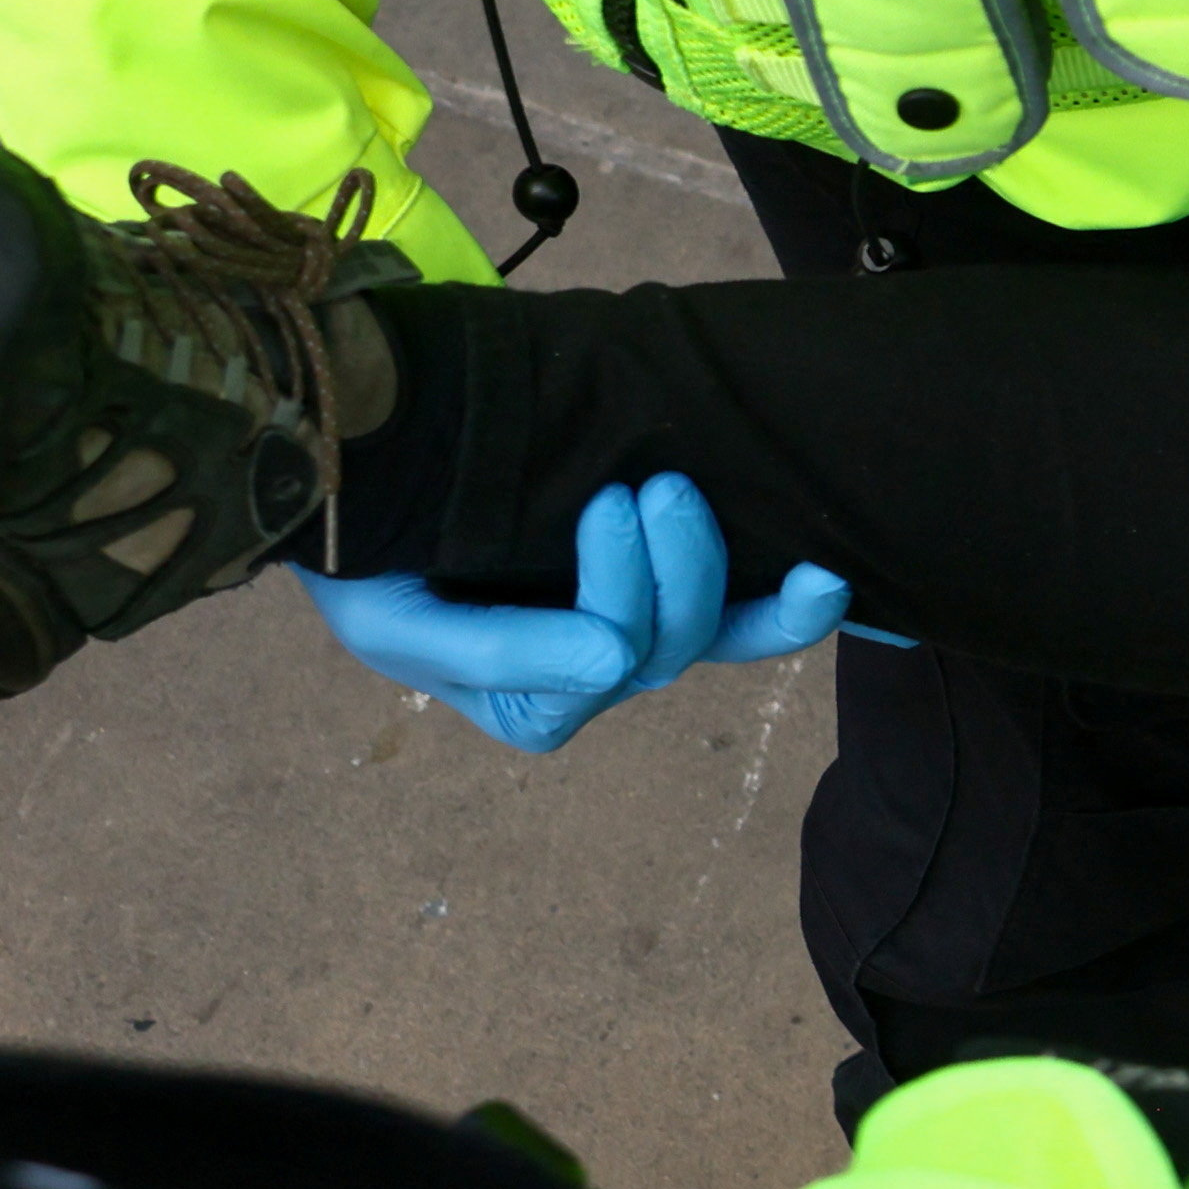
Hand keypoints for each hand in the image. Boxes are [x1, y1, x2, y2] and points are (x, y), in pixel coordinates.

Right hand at [298, 473, 848, 755]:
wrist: (357, 493)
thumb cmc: (368, 569)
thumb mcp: (402, 623)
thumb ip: (498, 652)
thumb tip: (613, 664)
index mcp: (538, 702)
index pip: (607, 663)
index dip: (622, 587)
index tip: (606, 500)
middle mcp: (597, 674)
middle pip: (670, 643)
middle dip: (678, 567)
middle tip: (655, 486)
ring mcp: (635, 628)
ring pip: (709, 626)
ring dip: (713, 560)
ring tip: (681, 486)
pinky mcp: (664, 583)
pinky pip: (743, 612)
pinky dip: (788, 605)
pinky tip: (831, 578)